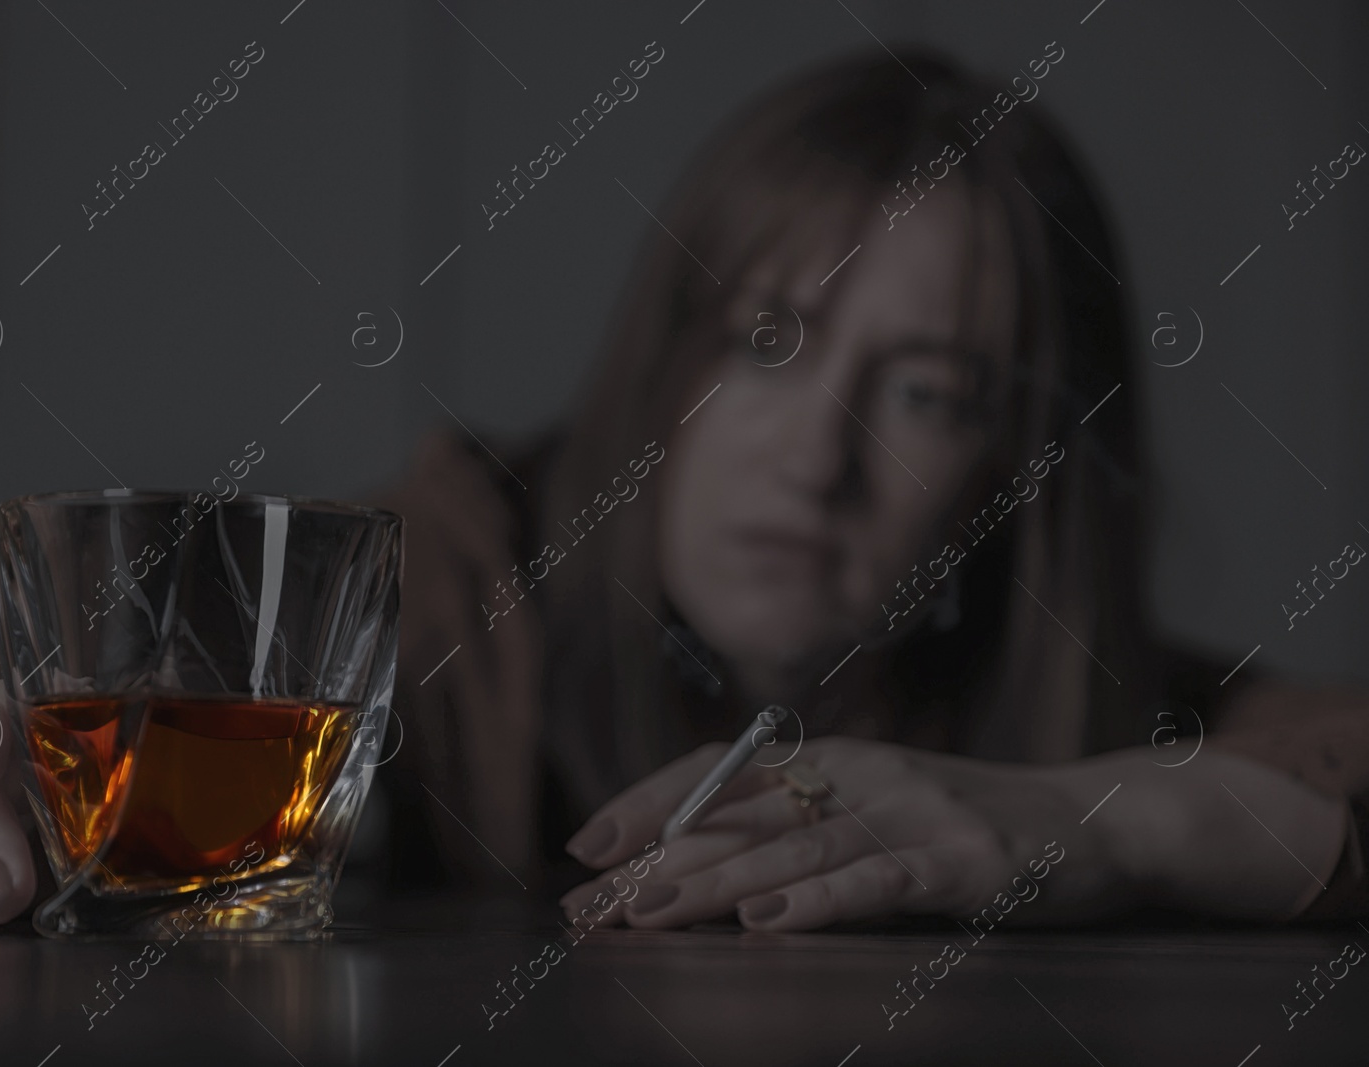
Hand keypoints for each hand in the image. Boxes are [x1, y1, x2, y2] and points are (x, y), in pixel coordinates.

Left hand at [560, 737, 1128, 931]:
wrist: (1098, 824)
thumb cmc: (968, 829)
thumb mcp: (874, 814)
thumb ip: (799, 828)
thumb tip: (696, 864)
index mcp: (830, 759)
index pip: (716, 771)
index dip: (646, 804)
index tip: (585, 849)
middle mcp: (859, 774)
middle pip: (739, 816)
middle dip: (654, 863)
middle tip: (588, 905)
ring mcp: (910, 813)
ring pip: (793, 846)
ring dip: (713, 881)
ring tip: (647, 910)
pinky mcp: (961, 860)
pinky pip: (877, 880)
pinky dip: (818, 899)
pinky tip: (766, 920)